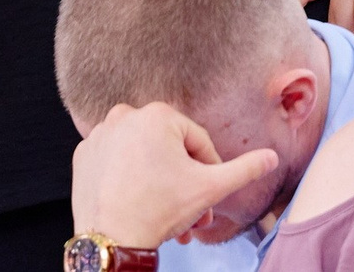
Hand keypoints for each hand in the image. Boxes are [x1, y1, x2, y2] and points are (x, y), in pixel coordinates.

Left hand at [71, 103, 278, 248]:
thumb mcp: (209, 188)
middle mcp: (125, 115)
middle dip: (183, 182)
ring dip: (158, 180)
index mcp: (157, 115)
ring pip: (142, 156)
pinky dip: (128, 177)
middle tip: (190, 211)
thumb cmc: (157, 210)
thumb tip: (270, 157)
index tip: (207, 194)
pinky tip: (136, 200)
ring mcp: (100, 134)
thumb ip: (243, 169)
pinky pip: (116, 162)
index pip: (197, 142)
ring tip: (165, 211)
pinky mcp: (83, 154)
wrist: (111, 239)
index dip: (208, 171)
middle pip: (168, 150)